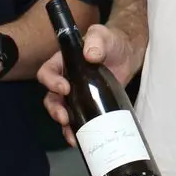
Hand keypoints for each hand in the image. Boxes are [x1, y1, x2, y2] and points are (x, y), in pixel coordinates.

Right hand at [37, 24, 133, 145]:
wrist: (128, 54)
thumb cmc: (111, 41)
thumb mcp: (103, 35)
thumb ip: (96, 39)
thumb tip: (90, 55)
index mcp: (63, 63)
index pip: (47, 73)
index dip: (51, 82)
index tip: (65, 89)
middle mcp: (65, 81)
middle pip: (51, 98)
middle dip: (55, 110)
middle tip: (65, 117)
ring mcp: (77, 95)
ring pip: (62, 112)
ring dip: (64, 125)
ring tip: (72, 135)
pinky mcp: (89, 106)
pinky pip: (78, 120)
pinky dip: (77, 131)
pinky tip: (80, 140)